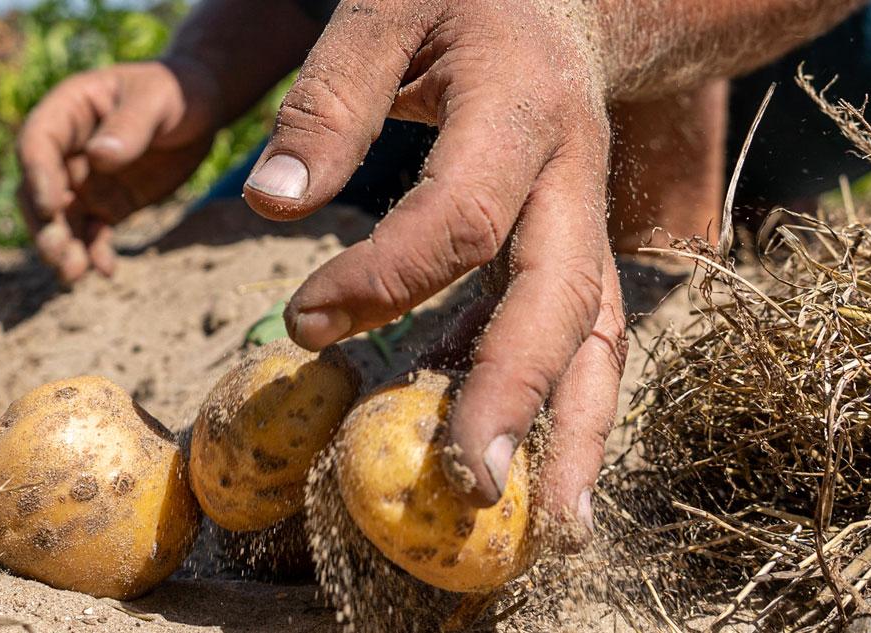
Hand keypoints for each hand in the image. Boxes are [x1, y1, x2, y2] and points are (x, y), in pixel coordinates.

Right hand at [17, 60, 218, 282]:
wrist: (199, 110)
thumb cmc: (173, 91)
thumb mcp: (156, 99)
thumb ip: (130, 126)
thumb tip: (98, 158)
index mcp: (67, 112)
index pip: (38, 145)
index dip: (38, 176)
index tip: (51, 207)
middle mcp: (66, 151)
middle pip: (40, 191)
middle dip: (45, 226)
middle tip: (57, 255)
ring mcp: (84, 181)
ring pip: (62, 220)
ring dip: (63, 248)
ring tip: (73, 276)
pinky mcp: (107, 205)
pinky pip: (93, 233)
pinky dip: (95, 252)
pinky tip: (106, 270)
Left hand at [241, 0, 623, 533]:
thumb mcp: (383, 10)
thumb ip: (329, 101)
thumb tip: (273, 206)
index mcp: (519, 109)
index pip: (459, 220)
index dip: (381, 283)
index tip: (303, 325)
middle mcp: (569, 176)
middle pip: (562, 298)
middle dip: (519, 396)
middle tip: (473, 485)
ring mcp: (583, 217)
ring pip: (596, 333)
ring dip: (577, 430)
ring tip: (551, 522)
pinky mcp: (576, 247)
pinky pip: (576, 331)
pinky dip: (553, 400)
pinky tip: (515, 456)